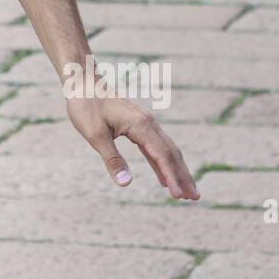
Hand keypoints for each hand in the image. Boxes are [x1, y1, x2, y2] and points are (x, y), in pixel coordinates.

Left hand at [66, 92, 199, 200]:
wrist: (83, 81)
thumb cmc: (86, 106)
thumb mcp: (95, 134)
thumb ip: (112, 158)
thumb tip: (125, 183)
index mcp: (140, 125)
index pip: (162, 155)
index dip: (172, 177)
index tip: (179, 196)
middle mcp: (148, 123)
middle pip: (172, 153)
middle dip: (184, 176)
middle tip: (195, 197)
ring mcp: (145, 122)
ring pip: (167, 149)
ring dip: (177, 170)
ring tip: (186, 191)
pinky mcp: (139, 124)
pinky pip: (155, 146)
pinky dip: (162, 162)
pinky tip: (163, 176)